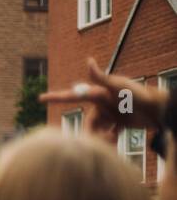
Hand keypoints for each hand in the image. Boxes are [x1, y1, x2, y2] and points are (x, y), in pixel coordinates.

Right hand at [40, 57, 167, 136]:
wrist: (158, 110)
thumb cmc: (139, 95)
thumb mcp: (118, 86)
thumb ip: (101, 77)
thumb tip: (88, 60)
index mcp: (98, 94)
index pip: (73, 95)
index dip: (56, 97)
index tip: (40, 98)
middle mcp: (102, 104)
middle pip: (87, 123)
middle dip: (92, 133)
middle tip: (107, 136)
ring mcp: (109, 115)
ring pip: (95, 132)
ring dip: (102, 138)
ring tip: (114, 138)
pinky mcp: (117, 124)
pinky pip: (105, 136)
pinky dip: (110, 139)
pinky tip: (118, 136)